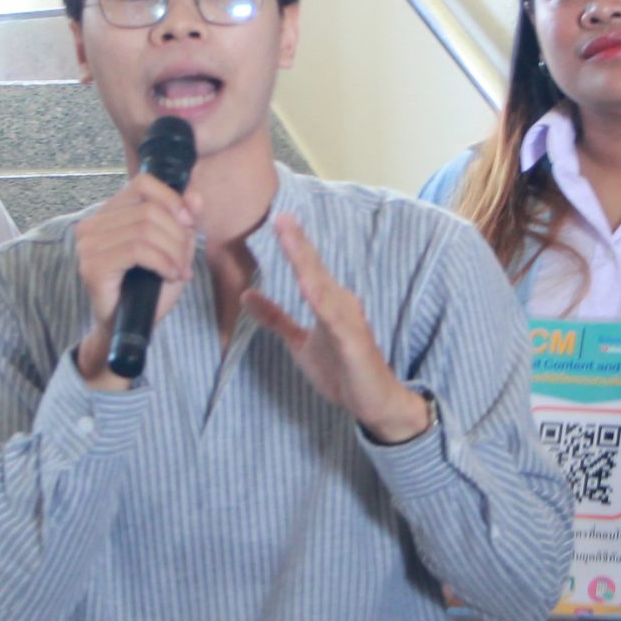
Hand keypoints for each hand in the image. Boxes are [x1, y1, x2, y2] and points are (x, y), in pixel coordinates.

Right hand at [71, 172, 201, 386]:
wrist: (126, 329)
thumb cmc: (147, 290)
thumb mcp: (173, 250)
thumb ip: (183, 222)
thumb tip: (195, 197)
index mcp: (109, 214)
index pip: (143, 183)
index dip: (173, 200)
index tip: (190, 224)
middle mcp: (93, 225)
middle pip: (149, 210)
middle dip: (178, 236)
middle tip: (185, 262)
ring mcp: (89, 245)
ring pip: (145, 229)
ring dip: (173, 252)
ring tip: (179, 272)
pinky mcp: (93, 266)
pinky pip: (137, 250)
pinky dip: (163, 262)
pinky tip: (171, 275)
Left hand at [244, 214, 428, 443]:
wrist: (374, 403)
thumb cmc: (341, 370)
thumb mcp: (300, 342)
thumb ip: (276, 318)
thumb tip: (246, 294)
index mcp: (328, 302)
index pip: (308, 268)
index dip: (294, 244)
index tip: (278, 219)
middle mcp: (341, 304)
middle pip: (316, 269)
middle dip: (299, 244)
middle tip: (283, 217)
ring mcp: (348, 321)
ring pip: (323, 288)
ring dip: (306, 263)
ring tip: (292, 241)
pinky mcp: (353, 342)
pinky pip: (335, 320)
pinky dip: (321, 302)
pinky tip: (308, 286)